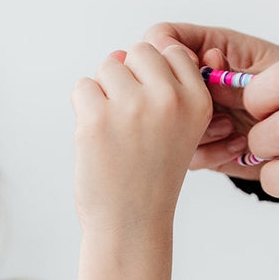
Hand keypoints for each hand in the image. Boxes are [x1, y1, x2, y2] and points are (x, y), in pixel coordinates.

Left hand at [71, 42, 211, 230]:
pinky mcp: (97, 119)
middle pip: (138, 52)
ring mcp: (132, 107)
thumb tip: (119, 53)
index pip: (171, 52)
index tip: (150, 114)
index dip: (153, 78)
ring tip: (114, 134)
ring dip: (104, 94)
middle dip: (128, 80)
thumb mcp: (176, 132)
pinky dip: (83, 109)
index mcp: (197, 101)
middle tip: (129, 126)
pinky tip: (96, 138)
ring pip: (108, 66)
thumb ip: (158, 88)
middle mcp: (169, 99)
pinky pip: (82, 87)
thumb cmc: (148, 180)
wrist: (130, 226)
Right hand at [143, 22, 278, 178]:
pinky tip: (237, 144)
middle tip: (214, 105)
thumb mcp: (271, 75)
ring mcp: (190, 117)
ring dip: (199, 128)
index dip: (166, 52)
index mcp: (211, 48)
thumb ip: (233, 71)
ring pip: (167, 123)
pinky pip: (186, 154)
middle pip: (157, 84)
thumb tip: (203, 63)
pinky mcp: (195, 148)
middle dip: (182, 98)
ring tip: (231, 126)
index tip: (191, 68)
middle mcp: (194, 84)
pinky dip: (211, 152)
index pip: (165, 37)